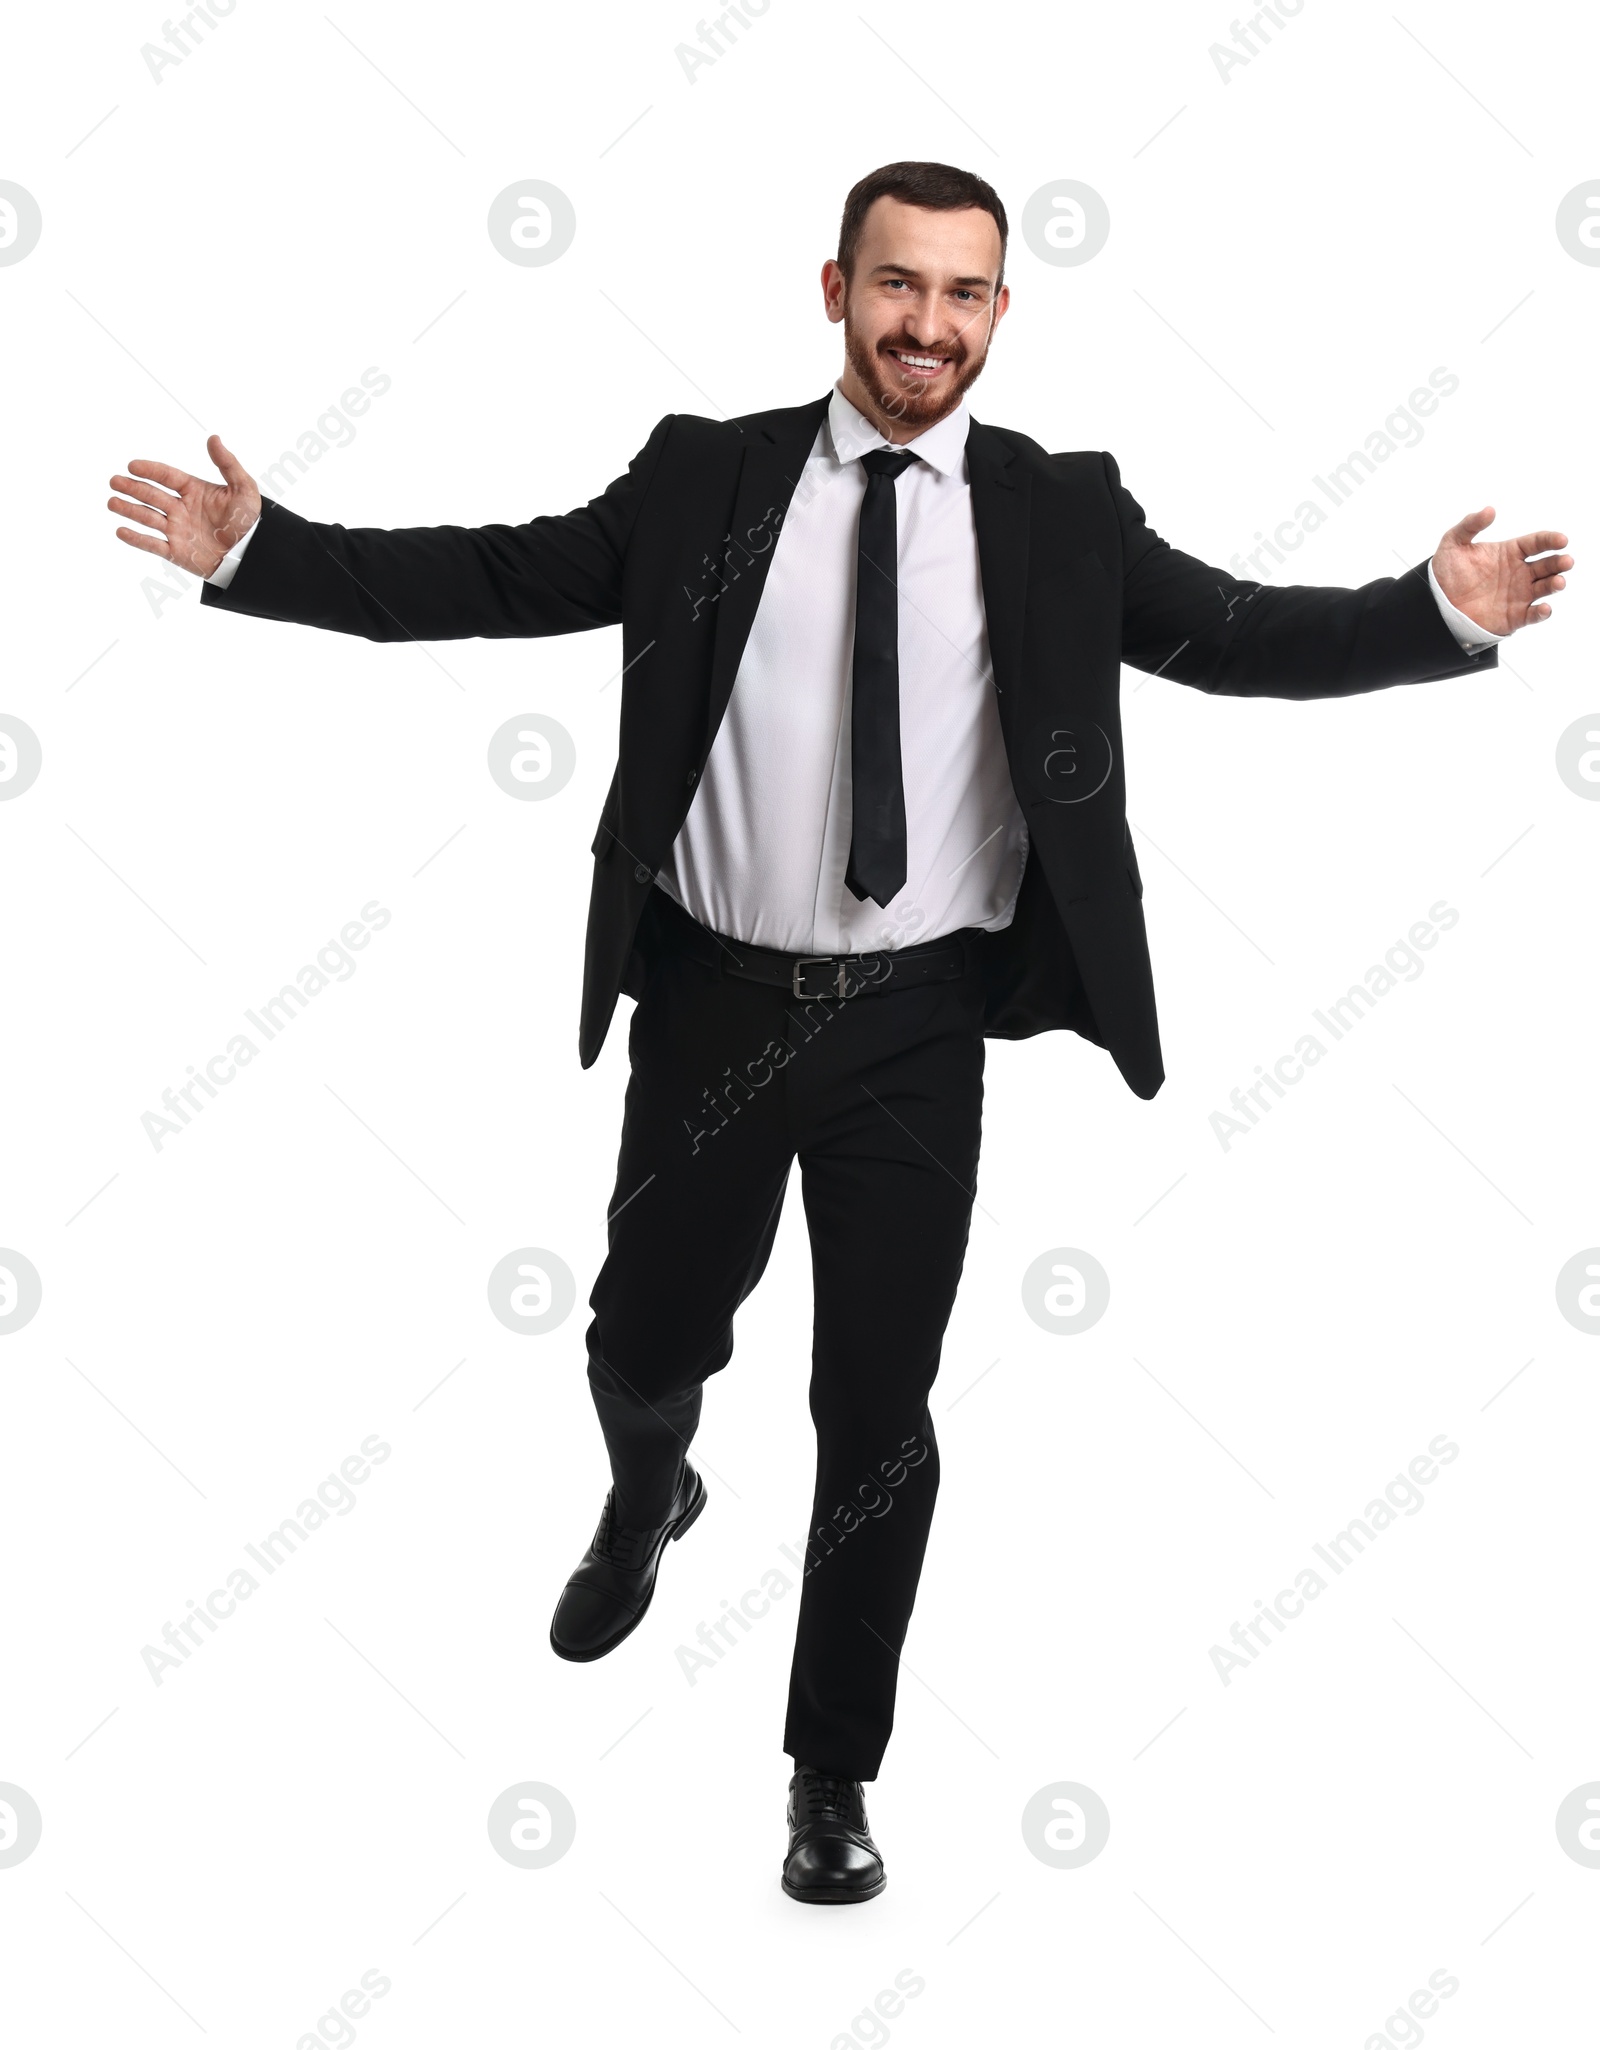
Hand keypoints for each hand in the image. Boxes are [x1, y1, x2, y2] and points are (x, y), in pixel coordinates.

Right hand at [108, 434, 261, 577]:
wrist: (251, 554)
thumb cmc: (248, 520)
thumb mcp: (243, 489)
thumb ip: (228, 464)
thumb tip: (213, 438)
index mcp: (193, 490)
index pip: (167, 476)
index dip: (150, 470)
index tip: (133, 465)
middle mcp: (180, 508)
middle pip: (152, 495)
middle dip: (132, 488)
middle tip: (114, 481)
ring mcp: (176, 530)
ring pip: (148, 518)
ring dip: (129, 510)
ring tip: (112, 502)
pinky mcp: (176, 552)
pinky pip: (153, 545)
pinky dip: (137, 539)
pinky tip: (121, 531)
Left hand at [1431, 507, 1572, 635]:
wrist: (1437, 603)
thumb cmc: (1447, 571)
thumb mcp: (1453, 543)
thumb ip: (1470, 525)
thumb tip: (1490, 510)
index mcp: (1510, 553)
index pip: (1536, 543)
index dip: (1550, 540)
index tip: (1562, 540)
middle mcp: (1520, 573)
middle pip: (1547, 565)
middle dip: (1559, 563)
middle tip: (1566, 561)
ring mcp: (1519, 595)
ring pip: (1545, 588)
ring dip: (1555, 584)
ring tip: (1558, 582)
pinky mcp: (1514, 616)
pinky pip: (1532, 615)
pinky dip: (1541, 613)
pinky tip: (1545, 609)